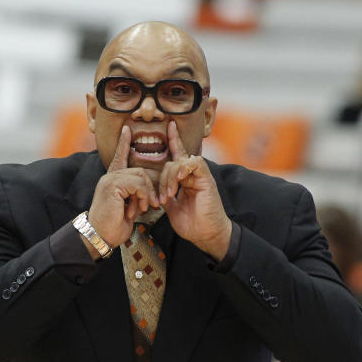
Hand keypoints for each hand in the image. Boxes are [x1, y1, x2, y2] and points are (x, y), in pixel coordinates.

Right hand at [87, 126, 160, 255]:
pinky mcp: (112, 185)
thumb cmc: (114, 225)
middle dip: (149, 188)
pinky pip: (137, 184)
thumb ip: (136, 195)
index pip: (118, 157)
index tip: (126, 129)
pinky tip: (137, 209)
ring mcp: (110, 180)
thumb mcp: (128, 207)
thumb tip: (149, 192)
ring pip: (140, 177)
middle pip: (140, 171)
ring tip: (142, 209)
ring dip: (146, 195)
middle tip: (150, 205)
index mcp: (113, 180)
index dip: (123, 143)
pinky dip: (142, 197)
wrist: (101, 235)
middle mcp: (110, 177)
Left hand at [159, 121, 231, 260]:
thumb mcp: (172, 208)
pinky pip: (194, 163)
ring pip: (180, 162)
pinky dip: (183, 170)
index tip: (169, 126)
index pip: (177, 156)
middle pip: (172, 161)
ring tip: (169, 196)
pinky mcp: (206, 178)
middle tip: (162, 198)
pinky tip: (179, 182)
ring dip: (170, 178)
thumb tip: (154, 188)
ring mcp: (200, 175)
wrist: (207, 235)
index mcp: (185, 179)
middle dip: (162, 179)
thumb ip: (165, 194)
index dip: (173, 141)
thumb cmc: (192, 224)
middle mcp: (193, 175)